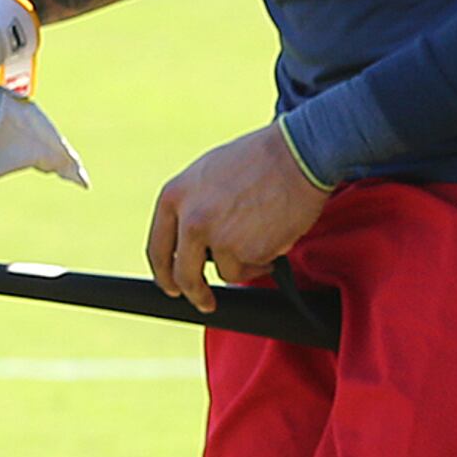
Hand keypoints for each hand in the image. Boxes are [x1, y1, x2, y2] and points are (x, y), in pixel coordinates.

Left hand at [146, 124, 334, 313]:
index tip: (173, 287)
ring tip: (263, 242)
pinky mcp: (248, 251)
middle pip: (184, 275)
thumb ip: (192, 204)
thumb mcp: (208, 173)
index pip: (157, 248)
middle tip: (205, 301)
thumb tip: (189, 237)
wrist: (298, 154)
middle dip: (195, 293)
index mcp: (174, 196)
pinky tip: (275, 236)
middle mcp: (190, 220)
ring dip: (244, 265)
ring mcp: (219, 238)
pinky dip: (264, 260)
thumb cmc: (260, 158)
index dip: (164, 274)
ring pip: (226, 272)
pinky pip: (254, 267)